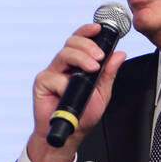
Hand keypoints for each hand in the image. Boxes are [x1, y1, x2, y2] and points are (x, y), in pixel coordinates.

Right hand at [26, 23, 127, 161]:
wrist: (68, 134)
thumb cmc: (82, 115)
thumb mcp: (102, 94)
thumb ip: (108, 74)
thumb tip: (119, 55)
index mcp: (77, 64)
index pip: (81, 41)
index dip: (88, 31)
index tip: (99, 28)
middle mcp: (64, 65)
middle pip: (72, 43)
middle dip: (87, 45)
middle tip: (99, 57)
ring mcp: (52, 73)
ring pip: (64, 54)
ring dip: (80, 58)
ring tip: (92, 68)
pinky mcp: (41, 83)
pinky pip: (54, 76)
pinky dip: (64, 83)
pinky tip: (69, 92)